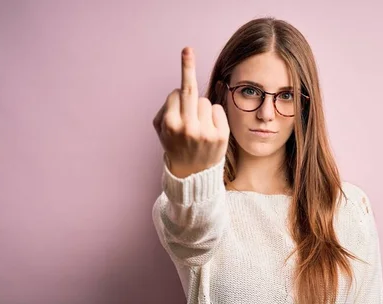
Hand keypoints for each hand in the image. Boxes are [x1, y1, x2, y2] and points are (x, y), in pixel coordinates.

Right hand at [153, 47, 229, 178]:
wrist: (191, 175)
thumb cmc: (175, 145)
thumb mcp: (161, 129)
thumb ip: (167, 107)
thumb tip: (181, 89)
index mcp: (170, 124)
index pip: (176, 94)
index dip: (177, 97)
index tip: (183, 63)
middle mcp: (187, 128)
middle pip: (189, 91)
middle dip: (186, 68)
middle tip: (186, 49)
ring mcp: (205, 133)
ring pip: (205, 102)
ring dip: (202, 109)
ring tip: (198, 129)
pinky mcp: (221, 137)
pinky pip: (218, 110)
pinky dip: (214, 117)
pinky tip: (209, 131)